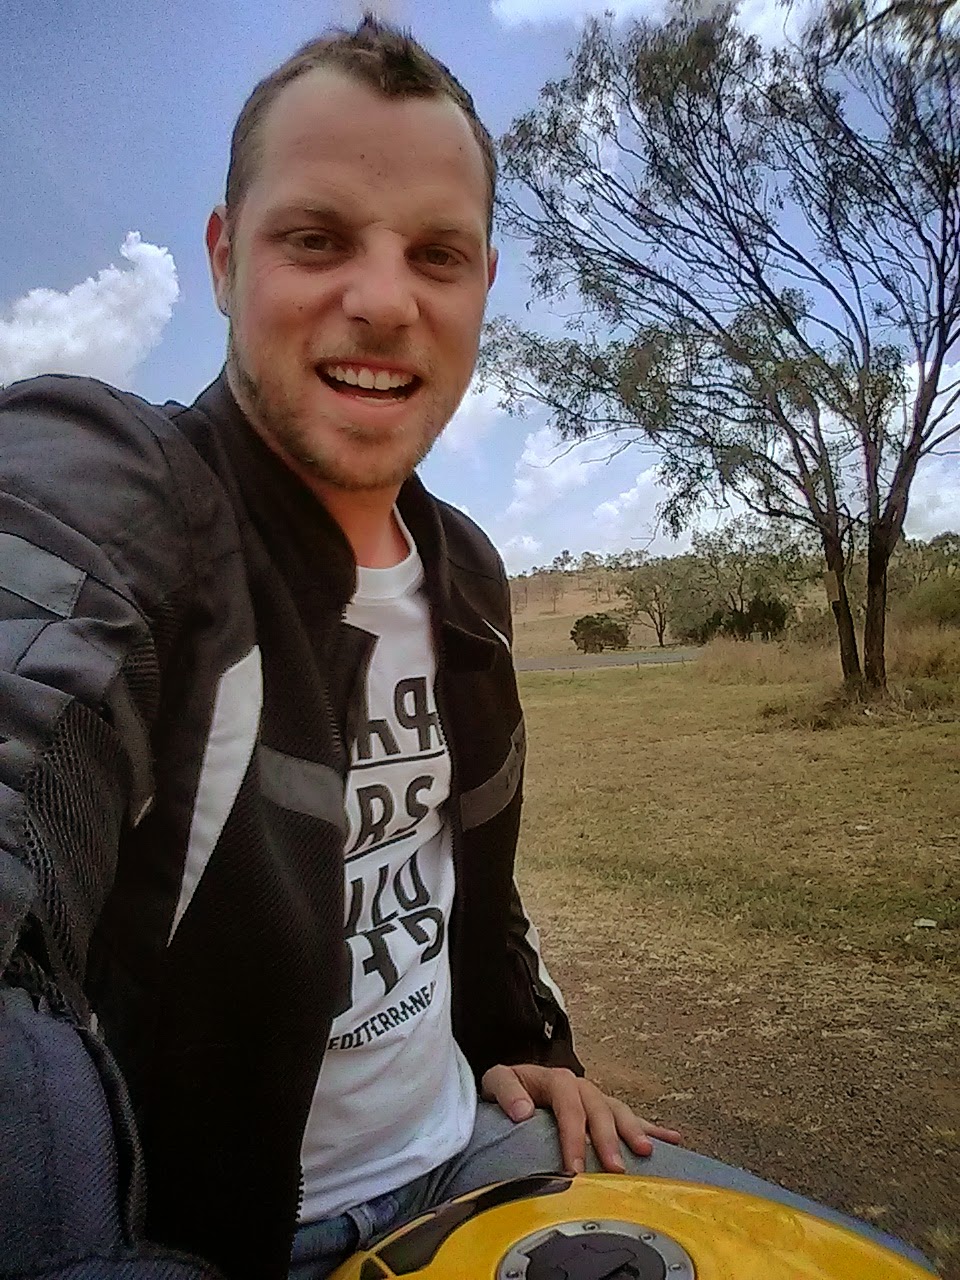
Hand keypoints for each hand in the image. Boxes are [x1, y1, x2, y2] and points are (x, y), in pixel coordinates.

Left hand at [481, 1063, 680, 1175]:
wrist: (513, 1086)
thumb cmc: (508, 1089)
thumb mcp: (497, 1082)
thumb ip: (506, 1091)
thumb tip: (522, 1111)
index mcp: (554, 1079)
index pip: (568, 1104)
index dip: (573, 1135)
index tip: (575, 1168)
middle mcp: (579, 1086)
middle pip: (598, 1109)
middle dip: (608, 1139)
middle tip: (614, 1169)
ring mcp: (595, 1098)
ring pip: (619, 1111)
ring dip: (633, 1131)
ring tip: (645, 1153)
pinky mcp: (605, 1110)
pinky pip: (632, 1117)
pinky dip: (653, 1128)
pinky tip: (673, 1140)